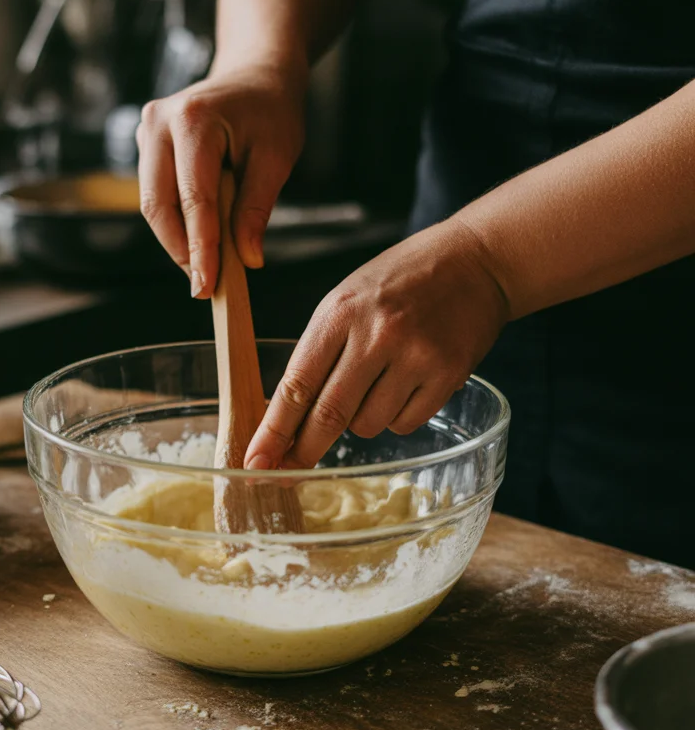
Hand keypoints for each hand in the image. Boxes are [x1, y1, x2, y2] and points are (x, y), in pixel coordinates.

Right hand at [136, 63, 306, 296]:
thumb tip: (248, 259)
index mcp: (193, 120)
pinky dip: (175, 220)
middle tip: (203, 286)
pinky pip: (154, 193)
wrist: (256, 73)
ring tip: (205, 265)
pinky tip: (199, 237)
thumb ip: (257, 208)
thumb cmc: (271, 111)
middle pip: (157, 204)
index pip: (193, 198)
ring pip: (151, 203)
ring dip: (176, 238)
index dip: (199, 247)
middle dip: (180, 249)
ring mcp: (146, 129)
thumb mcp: (276, 158)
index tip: (206, 285)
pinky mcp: (146, 142)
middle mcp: (159, 121)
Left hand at [244, 219, 508, 469]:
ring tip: (377, 382)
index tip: (255, 461)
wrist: (474, 260)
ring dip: (361, 420)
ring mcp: (415, 356)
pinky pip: (405, 423)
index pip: (296, 384)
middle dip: (305, 449)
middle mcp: (376, 335)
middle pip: (329, 415)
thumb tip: (290, 416)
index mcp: (340, 313)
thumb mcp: (347, 299)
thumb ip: (319, 351)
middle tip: (290, 469)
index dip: (273, 430)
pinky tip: (407, 384)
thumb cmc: (400, 281)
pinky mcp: (447, 374)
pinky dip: (397, 416)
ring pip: (367, 425)